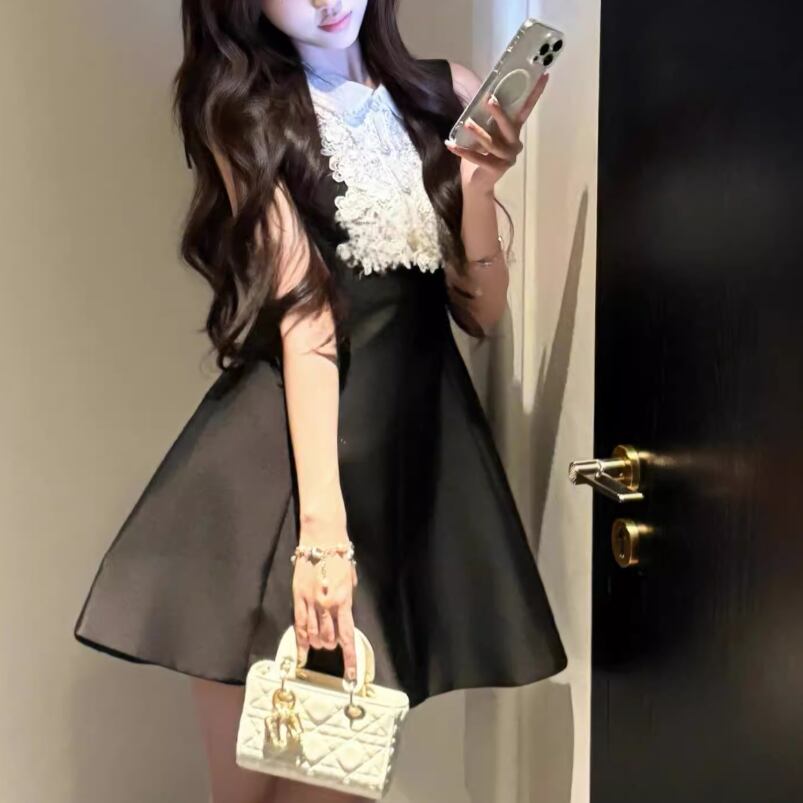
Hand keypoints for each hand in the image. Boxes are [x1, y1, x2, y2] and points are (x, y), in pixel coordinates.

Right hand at [292, 524, 358, 679]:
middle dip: (332, 644)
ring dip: (318, 642)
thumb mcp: (351, 577)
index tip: (351, 676)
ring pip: (313, 633)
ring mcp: (311, 602)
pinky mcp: (298, 596)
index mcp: (344, 600)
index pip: (347, 636)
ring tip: (320, 643)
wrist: (322, 538)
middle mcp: (327, 605)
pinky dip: (302, 639)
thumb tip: (345, 609)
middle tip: (332, 644)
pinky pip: (299, 623)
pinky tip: (303, 649)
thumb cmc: (340, 555)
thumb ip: (348, 596)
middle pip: (329, 637)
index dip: (349, 658)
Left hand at [445, 73, 549, 192]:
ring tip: (466, 123)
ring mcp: (506, 158)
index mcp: (514, 131)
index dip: (535, 94)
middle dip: (500, 114)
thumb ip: (489, 116)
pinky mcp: (495, 169)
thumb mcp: (489, 131)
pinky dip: (465, 152)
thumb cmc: (484, 152)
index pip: (526, 109)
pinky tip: (452, 145)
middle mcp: (514, 144)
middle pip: (509, 127)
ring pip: (491, 144)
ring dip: (478, 133)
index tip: (544, 75)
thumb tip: (482, 91)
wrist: (478, 181)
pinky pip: (479, 159)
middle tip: (489, 100)